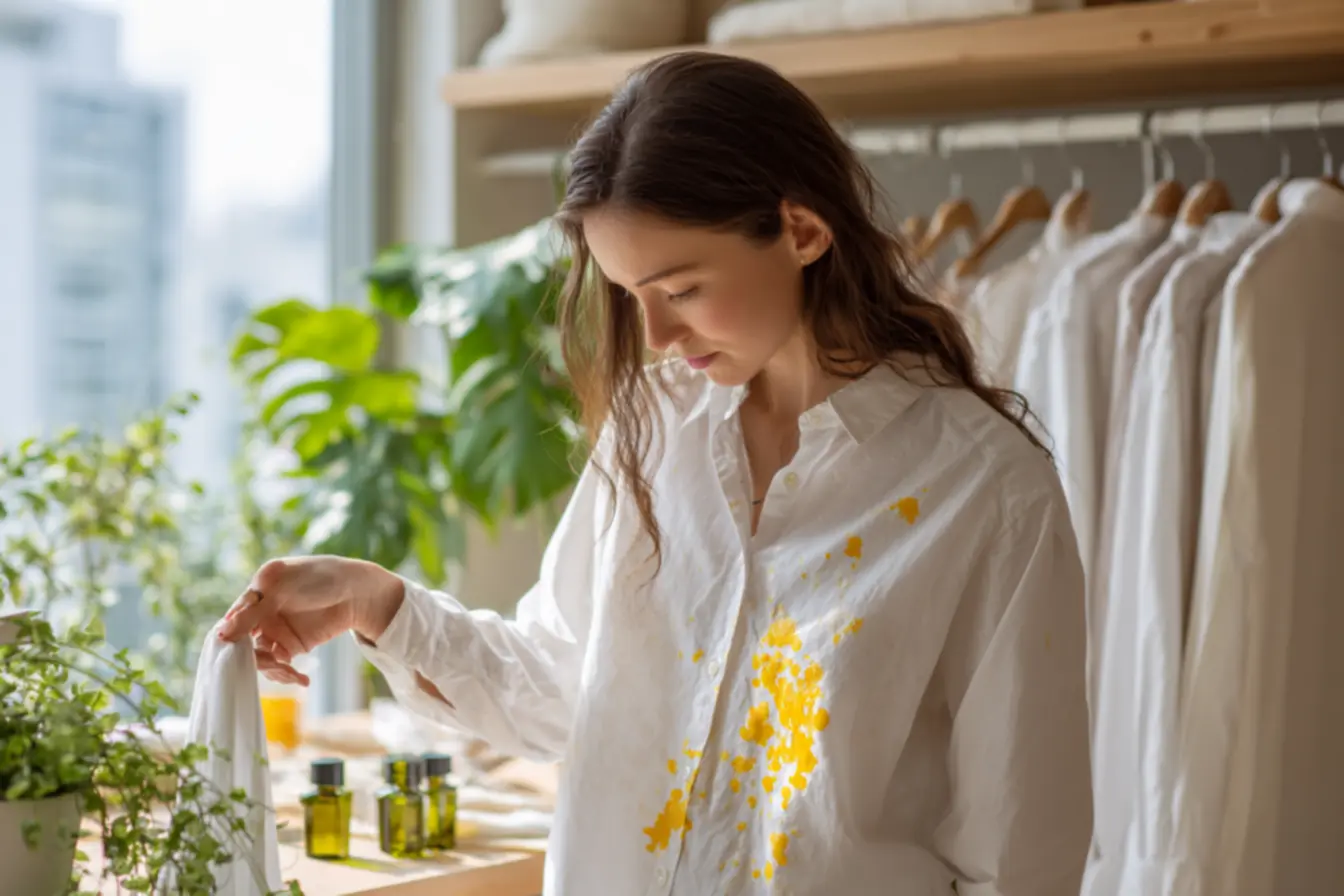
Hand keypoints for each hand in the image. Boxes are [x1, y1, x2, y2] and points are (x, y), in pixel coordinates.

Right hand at [218, 555, 403, 685]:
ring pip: (259, 659)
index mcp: (254, 594)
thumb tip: (221, 633)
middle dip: (252, 659)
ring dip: (271, 670)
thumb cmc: (319, 576)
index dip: (231, 639)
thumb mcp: (281, 588)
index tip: (234, 654)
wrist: (357, 590)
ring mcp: (276, 631)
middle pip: (242, 645)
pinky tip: (302, 679)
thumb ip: (254, 610)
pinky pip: (279, 665)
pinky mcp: (292, 646)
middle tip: (271, 663)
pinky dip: (287, 675)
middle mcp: (260, 614)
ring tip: (290, 673)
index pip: (232, 621)